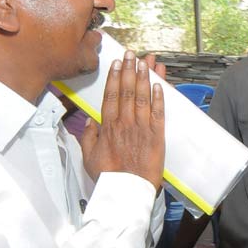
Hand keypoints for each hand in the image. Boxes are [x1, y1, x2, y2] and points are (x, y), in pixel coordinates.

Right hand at [80, 51, 164, 188]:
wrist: (126, 192)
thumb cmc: (109, 177)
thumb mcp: (89, 156)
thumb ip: (89, 136)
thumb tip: (90, 121)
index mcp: (108, 127)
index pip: (111, 95)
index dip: (114, 77)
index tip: (116, 64)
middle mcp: (125, 123)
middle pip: (127, 91)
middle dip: (129, 70)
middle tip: (132, 55)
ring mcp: (142, 129)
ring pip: (143, 97)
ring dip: (145, 77)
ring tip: (146, 61)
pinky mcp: (157, 136)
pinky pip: (159, 112)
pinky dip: (159, 97)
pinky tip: (159, 84)